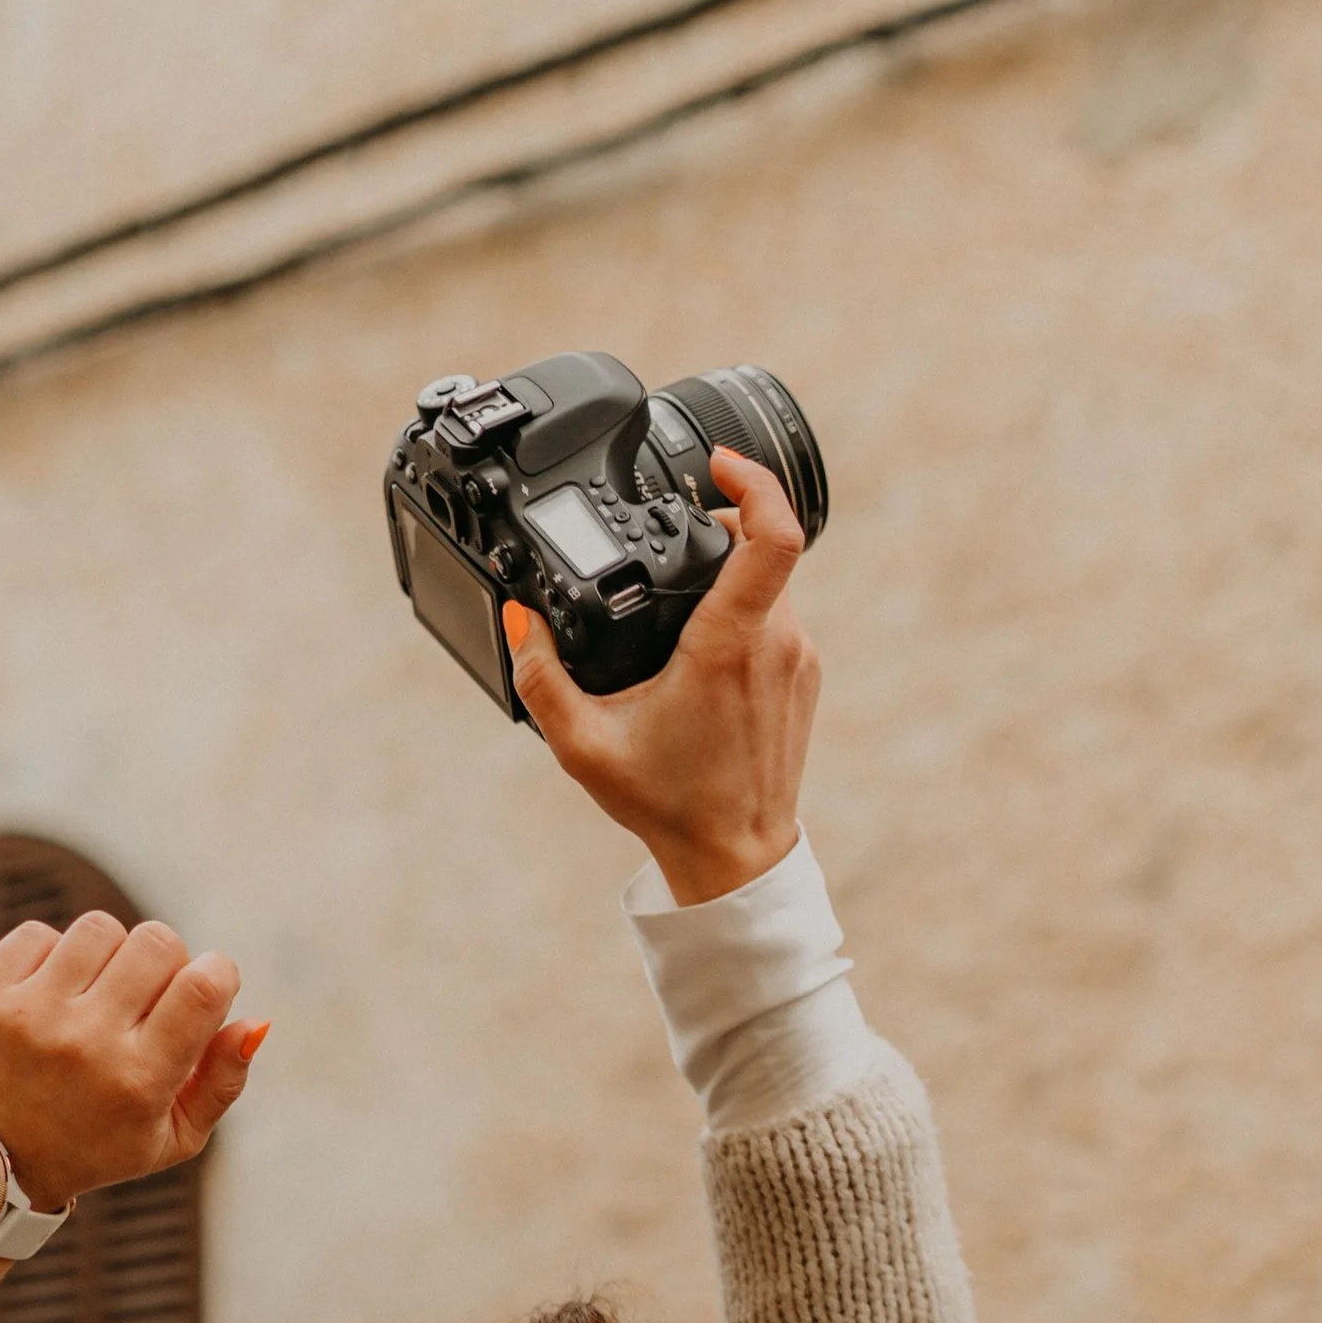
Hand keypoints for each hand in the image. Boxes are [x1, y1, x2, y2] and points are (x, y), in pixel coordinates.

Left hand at [0, 912, 260, 1206]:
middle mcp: (84, 1044)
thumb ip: (223, 1082)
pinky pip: (40, 934)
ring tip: (98, 993)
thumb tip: (255, 1022)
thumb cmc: (97, 1147)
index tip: (207, 986)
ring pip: (101, 929)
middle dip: (166, 961)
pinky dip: (55, 957)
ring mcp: (29, 1016)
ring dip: (111, 953)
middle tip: (148, 995)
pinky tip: (52, 995)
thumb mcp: (173, 1139)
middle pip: (157, 942)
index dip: (218, 973)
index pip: (202, 987)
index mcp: (139, 1082)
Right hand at [505, 447, 819, 903]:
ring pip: (771, 582)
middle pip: (762, 546)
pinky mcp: (803, 678)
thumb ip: (541, 679)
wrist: (736, 858)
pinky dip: (742, 608)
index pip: (773, 533)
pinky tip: (700, 637)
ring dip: (730, 570)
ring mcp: (797, 659)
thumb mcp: (584, 745)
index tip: (718, 463)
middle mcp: (775, 643)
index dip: (753, 480)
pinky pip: (777, 617)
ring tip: (681, 582)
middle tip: (677, 521)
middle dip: (720, 524)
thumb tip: (518, 621)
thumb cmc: (670, 806)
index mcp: (728, 644)